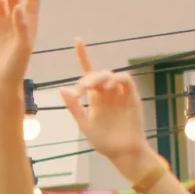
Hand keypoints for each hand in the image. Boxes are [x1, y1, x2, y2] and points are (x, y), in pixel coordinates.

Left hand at [58, 39, 158, 181]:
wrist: (122, 153)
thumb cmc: (104, 141)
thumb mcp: (84, 124)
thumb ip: (74, 107)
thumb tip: (62, 88)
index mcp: (95, 97)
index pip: (88, 72)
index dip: (84, 55)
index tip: (77, 40)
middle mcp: (107, 93)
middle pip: (98, 74)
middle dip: (88, 78)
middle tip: (81, 89)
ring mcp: (120, 94)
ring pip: (111, 75)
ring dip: (100, 77)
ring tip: (91, 87)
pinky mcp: (132, 97)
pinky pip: (125, 80)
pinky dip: (116, 79)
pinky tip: (108, 86)